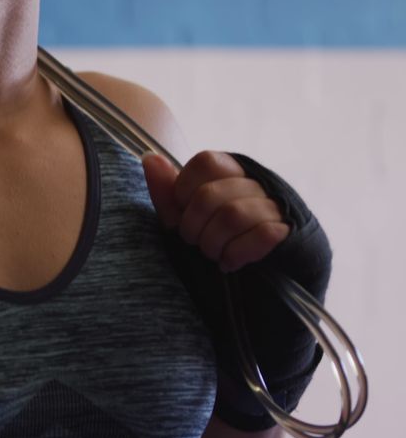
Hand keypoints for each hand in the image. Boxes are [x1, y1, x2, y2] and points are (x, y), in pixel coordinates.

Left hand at [141, 150, 289, 272]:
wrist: (260, 281)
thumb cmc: (217, 242)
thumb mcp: (185, 218)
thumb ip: (167, 191)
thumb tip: (149, 157)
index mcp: (231, 172)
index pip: (205, 161)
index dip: (184, 189)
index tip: (184, 212)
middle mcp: (256, 183)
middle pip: (210, 195)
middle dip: (193, 227)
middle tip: (197, 242)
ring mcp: (276, 205)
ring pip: (233, 215)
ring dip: (213, 243)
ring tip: (214, 254)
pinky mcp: (289, 230)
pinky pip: (261, 234)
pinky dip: (237, 253)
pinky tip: (231, 262)